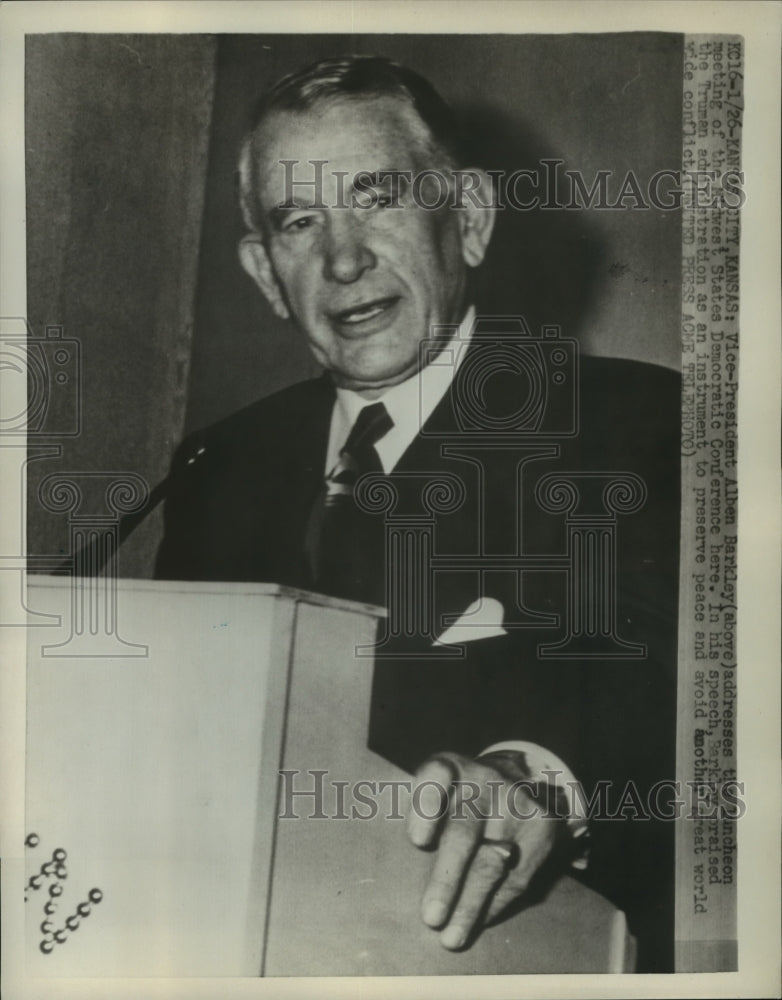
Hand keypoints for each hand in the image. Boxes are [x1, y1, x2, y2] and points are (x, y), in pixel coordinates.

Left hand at [406, 750, 562, 949]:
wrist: (518, 779)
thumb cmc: (459, 795)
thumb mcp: (436, 789)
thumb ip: (421, 819)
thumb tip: (406, 870)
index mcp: (451, 766)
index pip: (436, 775)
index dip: (426, 807)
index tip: (417, 841)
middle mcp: (484, 779)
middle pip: (464, 831)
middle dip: (448, 878)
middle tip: (431, 916)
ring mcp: (516, 802)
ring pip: (491, 862)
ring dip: (470, 904)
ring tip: (451, 936)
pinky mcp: (542, 826)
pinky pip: (517, 876)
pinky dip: (494, 905)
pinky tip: (479, 921)